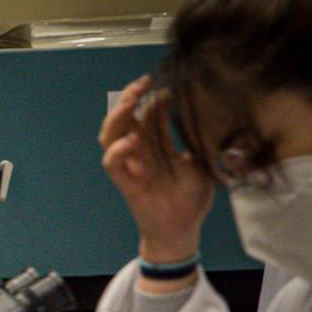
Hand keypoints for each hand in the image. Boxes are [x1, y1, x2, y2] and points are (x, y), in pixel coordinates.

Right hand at [100, 76, 215, 265]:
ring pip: (110, 136)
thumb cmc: (191, 199)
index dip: (150, 98)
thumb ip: (195, 141)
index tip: (164, 85)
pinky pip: (112, 165)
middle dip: (129, 97)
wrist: (184, 228)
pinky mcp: (126, 184)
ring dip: (116, 117)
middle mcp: (138, 153)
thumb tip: (201, 118)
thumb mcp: (200, 162)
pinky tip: (132, 140)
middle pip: (123, 119)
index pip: (145, 115)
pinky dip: (117, 151)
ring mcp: (130, 167)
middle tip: (142, 82)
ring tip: (130, 102)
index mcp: (154, 146)